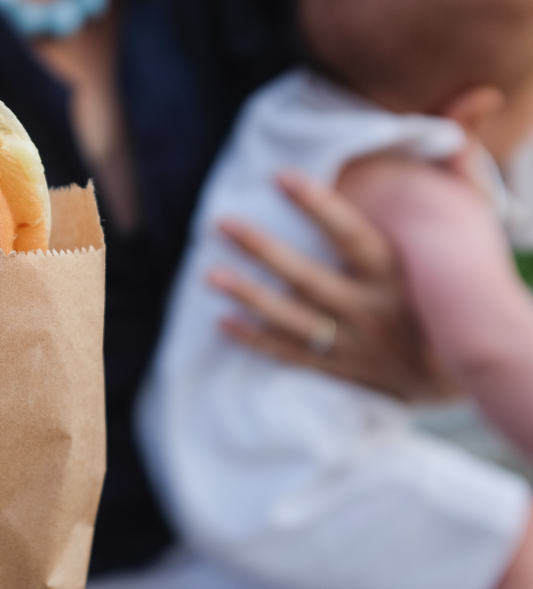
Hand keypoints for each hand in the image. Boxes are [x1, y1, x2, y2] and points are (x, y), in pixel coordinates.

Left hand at [208, 171, 460, 402]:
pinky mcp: (346, 368)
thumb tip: (464, 116)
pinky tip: (223, 323)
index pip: (352, 234)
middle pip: (308, 278)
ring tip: (210, 275)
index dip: (316, 205)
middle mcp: (374, 308)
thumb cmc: (471, 285)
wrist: (482, 366)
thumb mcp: (473, 230)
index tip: (280, 176)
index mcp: (400, 272)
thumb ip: (460, 175)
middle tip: (221, 222)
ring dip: (249, 297)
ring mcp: (357, 343)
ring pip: (293, 320)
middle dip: (262, 249)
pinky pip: (294, 355)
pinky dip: (257, 340)